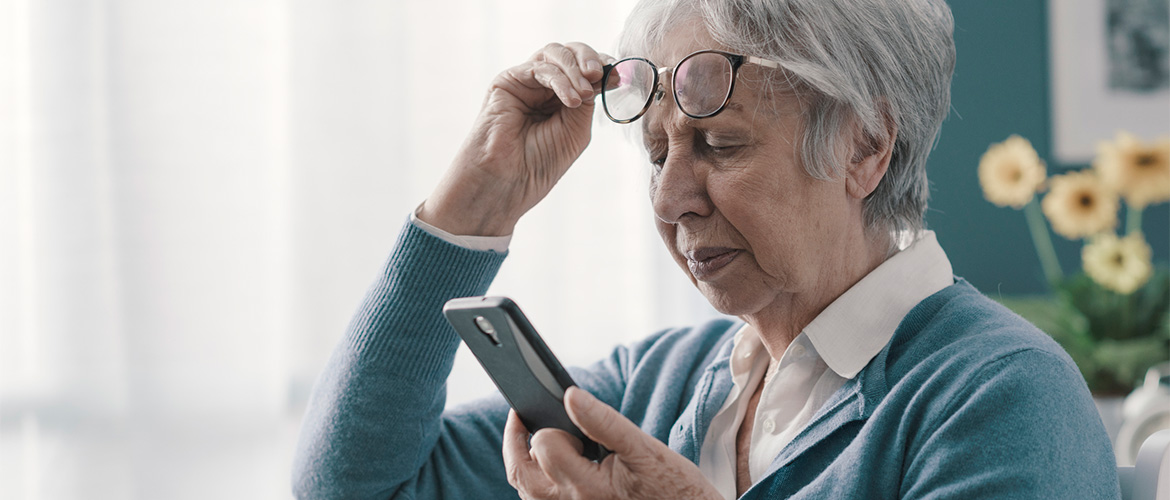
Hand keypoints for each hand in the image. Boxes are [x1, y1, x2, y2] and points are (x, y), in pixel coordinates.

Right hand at [419, 42, 607, 236]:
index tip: (619, 75)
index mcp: (560, 99)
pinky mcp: (508, 81)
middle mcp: (543, 87)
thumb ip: (587, 100)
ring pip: (555, 53)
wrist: (507, 181)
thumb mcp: (577, 130)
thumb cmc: (539, 164)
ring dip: (576, 68)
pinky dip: (560, 80)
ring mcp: (525, 82)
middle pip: (571, 53)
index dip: (603, 66)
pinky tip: (571, 100)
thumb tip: (602, 74)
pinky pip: (539, 68)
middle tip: (601, 75)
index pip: (584, 70)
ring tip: (584, 93)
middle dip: (590, 60)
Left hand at [503, 387, 721, 499]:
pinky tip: (553, 464)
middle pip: (521, 475)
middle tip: (521, 417)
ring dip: (524, 465)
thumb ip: (603, 421)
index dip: (550, 425)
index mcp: (586, 486)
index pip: (543, 446)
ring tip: (532, 437)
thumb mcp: (643, 448)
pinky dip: (539, 483)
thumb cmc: (672, 487)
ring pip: (528, 493)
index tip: (560, 407)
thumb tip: (570, 395)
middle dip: (515, 442)